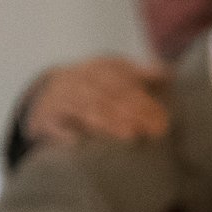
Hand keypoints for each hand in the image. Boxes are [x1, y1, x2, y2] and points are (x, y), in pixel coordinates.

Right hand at [25, 57, 173, 150]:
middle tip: (155, 130)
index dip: (143, 98)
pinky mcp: (45, 118)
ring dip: (108, 121)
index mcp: (97, 68)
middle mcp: (79, 79)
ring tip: (131, 135)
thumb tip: (168, 74)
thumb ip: (138, 74)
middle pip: (109, 95)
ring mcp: (61, 98)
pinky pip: (55, 124)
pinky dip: (65, 133)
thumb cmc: (88, 87)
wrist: (43, 94)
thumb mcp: (110, 73)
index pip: (123, 81)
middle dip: (133, 111)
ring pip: (86, 108)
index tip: (162, 116)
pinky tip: (79, 143)